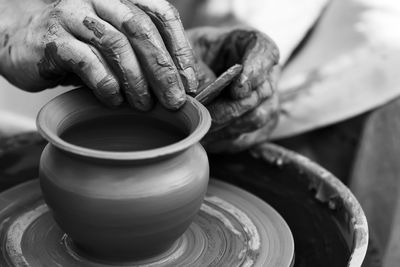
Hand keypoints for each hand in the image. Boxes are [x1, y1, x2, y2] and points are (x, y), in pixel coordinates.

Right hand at [0, 0, 197, 109]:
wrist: (24, 41)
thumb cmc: (79, 47)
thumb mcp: (116, 45)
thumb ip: (142, 55)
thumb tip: (180, 86)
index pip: (162, 14)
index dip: (181, 49)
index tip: (190, 83)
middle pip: (142, 29)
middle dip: (163, 69)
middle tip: (175, 100)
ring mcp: (74, 14)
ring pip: (116, 43)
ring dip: (136, 80)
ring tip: (145, 105)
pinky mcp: (53, 38)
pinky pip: (87, 60)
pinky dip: (106, 84)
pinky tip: (114, 100)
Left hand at [187, 27, 279, 152]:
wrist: (197, 69)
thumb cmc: (194, 54)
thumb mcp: (188, 50)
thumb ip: (193, 65)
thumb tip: (196, 94)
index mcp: (252, 44)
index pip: (265, 54)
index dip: (255, 72)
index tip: (237, 88)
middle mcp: (266, 73)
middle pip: (262, 93)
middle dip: (231, 108)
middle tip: (204, 116)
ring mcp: (266, 101)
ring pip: (257, 118)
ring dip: (227, 126)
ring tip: (200, 129)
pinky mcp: (259, 126)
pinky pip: (248, 138)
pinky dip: (226, 140)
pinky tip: (206, 138)